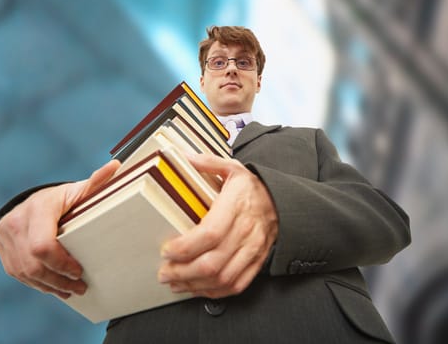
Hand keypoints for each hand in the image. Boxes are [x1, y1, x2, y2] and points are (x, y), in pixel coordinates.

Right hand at [0, 160, 120, 298]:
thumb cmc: (60, 199)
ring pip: (26, 272)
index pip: (43, 245)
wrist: (31, 202)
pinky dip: (38, 283)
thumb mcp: (77, 191)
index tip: (79, 270)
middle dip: (59, 279)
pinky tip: (55, 288)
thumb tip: (115, 166)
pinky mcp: (2, 250)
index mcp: (37, 208)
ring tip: (71, 290)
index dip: (61, 263)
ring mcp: (5, 238)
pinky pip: (19, 273)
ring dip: (50, 285)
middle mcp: (15, 222)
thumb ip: (95, 183)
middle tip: (80, 287)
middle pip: (35, 264)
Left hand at [158, 153, 277, 298]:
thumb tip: (182, 156)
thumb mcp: (233, 168)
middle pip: (212, 262)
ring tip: (174, 283)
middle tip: (164, 272)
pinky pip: (235, 285)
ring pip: (221, 278)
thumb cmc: (254, 188)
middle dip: (183, 271)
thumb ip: (207, 162)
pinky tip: (196, 288)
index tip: (167, 250)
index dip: (185, 247)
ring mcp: (252, 250)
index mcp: (236, 206)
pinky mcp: (256, 263)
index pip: (210, 233)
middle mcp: (246, 231)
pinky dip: (213, 292)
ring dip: (194, 285)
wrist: (284, 203)